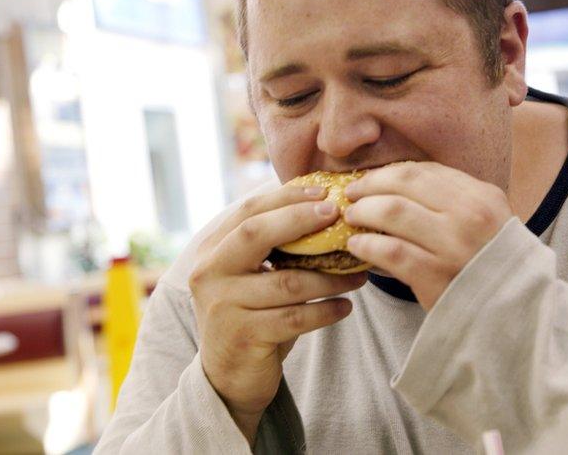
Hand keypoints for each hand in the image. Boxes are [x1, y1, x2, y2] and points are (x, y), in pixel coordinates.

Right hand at [189, 185, 367, 443]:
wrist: (230, 376)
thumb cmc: (253, 313)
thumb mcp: (253, 273)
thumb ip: (273, 243)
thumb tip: (326, 204)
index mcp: (212, 249)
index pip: (248, 210)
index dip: (287, 197)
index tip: (325, 192)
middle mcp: (209, 273)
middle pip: (255, 234)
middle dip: (300, 219)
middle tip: (338, 215)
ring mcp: (222, 306)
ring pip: (287, 282)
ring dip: (330, 277)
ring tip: (358, 275)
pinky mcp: (242, 337)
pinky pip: (295, 318)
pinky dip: (326, 311)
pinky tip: (345, 307)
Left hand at [344, 162, 512, 309]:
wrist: (514, 314)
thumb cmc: (493, 266)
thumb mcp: (488, 222)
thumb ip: (453, 200)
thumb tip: (399, 184)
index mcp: (482, 196)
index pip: (424, 171)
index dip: (388, 173)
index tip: (370, 180)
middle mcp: (470, 216)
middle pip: (404, 183)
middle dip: (370, 186)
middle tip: (352, 194)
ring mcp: (454, 246)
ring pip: (393, 212)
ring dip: (363, 211)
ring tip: (351, 218)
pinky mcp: (437, 277)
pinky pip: (391, 252)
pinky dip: (367, 245)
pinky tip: (356, 246)